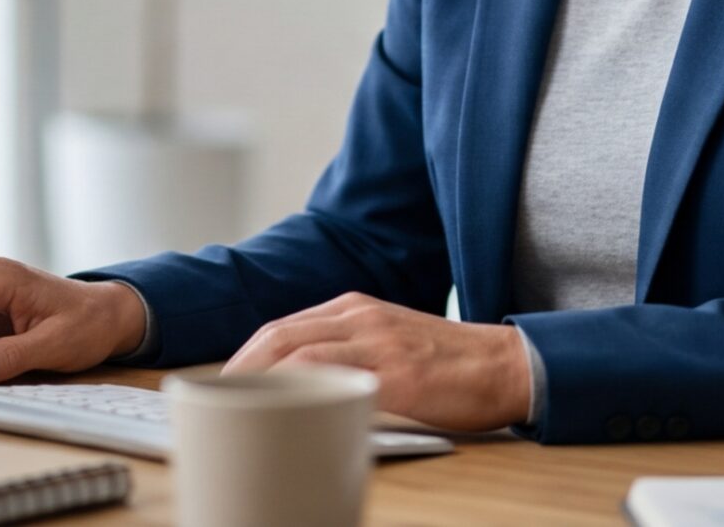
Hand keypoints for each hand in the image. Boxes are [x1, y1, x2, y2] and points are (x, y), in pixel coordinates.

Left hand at [224, 293, 531, 432]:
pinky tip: (286, 416)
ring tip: (239, 411)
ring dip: (262, 383)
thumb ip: (349, 350)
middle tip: (217, 401)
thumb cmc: (448, 363)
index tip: (224, 384)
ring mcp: (379, 343)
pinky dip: (306, 396)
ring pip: (301, 355)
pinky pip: (340, 382)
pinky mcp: (399, 375)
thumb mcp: (389, 339)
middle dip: (241, 368)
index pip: (283, 327)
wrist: (506, 364)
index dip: (246, 356)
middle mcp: (361, 317)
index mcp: (355, 308)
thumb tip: (298, 387)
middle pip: (280, 336)